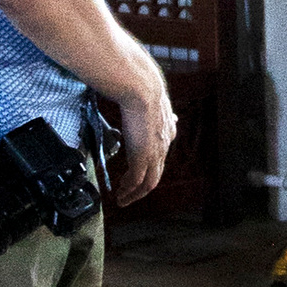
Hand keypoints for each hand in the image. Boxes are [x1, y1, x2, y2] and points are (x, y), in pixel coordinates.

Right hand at [109, 68, 174, 203]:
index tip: (140, 170)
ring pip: (149, 182)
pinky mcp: (142, 156)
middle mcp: (163, 144)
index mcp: (165, 130)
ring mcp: (154, 152)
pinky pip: (137, 181)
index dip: (151, 165)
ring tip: (123, 199)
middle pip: (156, 173)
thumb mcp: (150, 97)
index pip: (161, 154)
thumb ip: (150, 103)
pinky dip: (129, 191)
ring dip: (135, 193)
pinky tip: (120, 195)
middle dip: (142, 186)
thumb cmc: (141, 88)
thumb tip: (148, 95)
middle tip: (129, 193)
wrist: (142, 88)